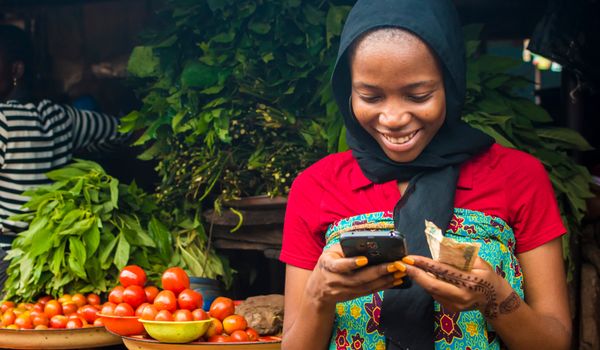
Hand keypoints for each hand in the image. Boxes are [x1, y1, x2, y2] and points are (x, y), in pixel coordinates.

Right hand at [305, 244, 403, 308]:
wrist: (318, 289)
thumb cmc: (326, 264)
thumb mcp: (329, 252)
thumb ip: (344, 247)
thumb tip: (367, 239)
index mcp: (327, 265)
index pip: (339, 266)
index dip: (351, 263)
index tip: (364, 259)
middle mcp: (336, 281)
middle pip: (359, 278)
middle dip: (379, 271)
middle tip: (395, 264)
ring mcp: (344, 291)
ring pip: (367, 287)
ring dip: (386, 279)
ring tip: (400, 271)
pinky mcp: (353, 296)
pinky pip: (370, 291)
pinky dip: (384, 286)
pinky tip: (396, 280)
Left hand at [403, 255, 519, 318]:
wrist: (495, 299)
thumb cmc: (487, 275)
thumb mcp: (478, 262)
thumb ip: (460, 255)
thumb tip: (439, 244)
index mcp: (470, 281)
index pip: (442, 271)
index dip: (424, 264)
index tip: (410, 258)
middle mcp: (462, 295)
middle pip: (432, 286)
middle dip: (415, 275)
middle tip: (402, 265)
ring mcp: (456, 305)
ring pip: (431, 291)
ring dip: (420, 279)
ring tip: (412, 267)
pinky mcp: (451, 309)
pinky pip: (435, 295)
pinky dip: (429, 284)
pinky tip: (426, 277)